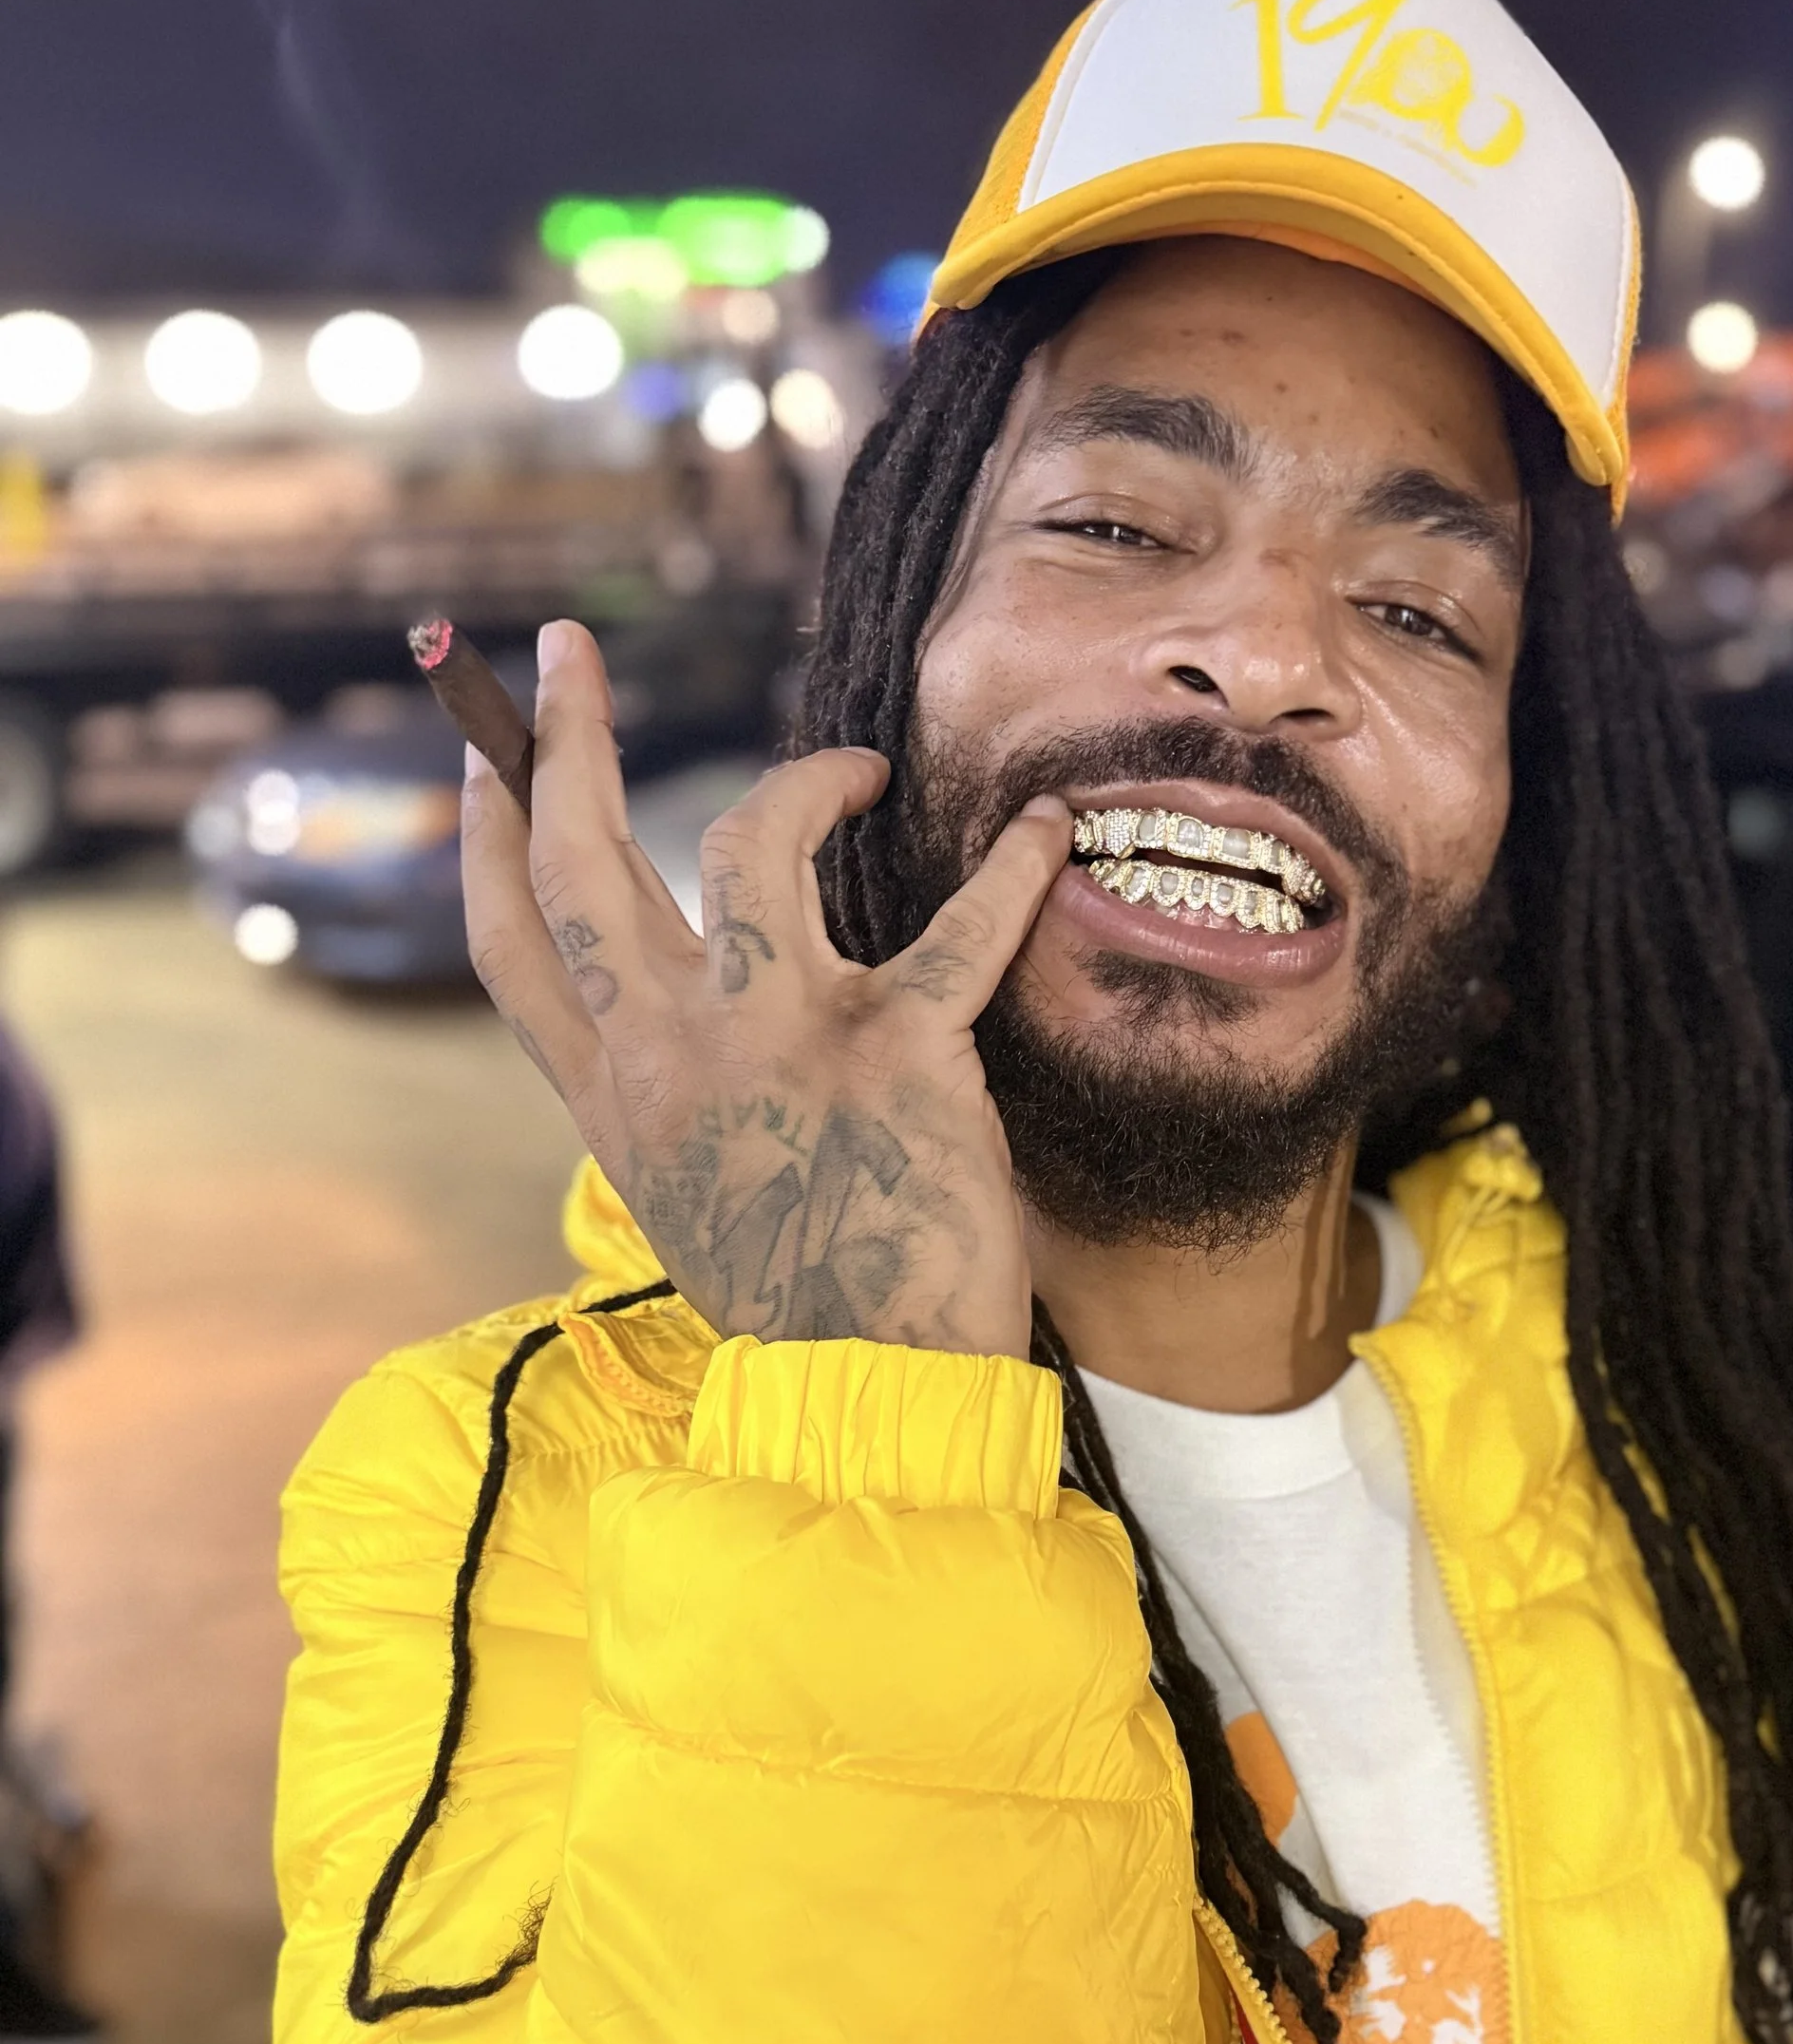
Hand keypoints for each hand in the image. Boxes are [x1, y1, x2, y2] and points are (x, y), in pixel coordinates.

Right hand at [461, 620, 1070, 1355]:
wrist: (872, 1393)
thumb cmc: (797, 1307)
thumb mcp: (690, 1199)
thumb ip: (671, 1102)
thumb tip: (680, 1029)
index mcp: (619, 1096)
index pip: (516, 944)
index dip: (489, 840)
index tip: (490, 765)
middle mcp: (674, 1053)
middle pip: (583, 862)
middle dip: (567, 738)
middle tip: (567, 650)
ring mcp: (781, 1040)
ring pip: (748, 846)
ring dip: (803, 783)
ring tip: (854, 769)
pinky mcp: (900, 1049)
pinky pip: (963, 925)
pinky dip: (1016, 868)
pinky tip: (1052, 825)